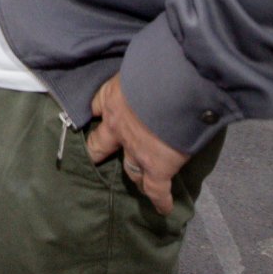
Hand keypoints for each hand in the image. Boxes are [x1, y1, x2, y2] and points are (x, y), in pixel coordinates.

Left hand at [84, 75, 189, 214]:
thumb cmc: (160, 64)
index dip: (95, 115)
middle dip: (100, 152)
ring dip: (134, 175)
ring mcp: (136, 149)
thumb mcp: (140, 64)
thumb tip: (152, 67)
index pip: (94, 108)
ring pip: (131, 169)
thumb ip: (140, 75)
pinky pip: (156, 189)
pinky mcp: (157, 166)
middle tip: (101, 159)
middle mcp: (117, 126)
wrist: (178, 83)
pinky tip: (163, 209)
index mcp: (111, 98)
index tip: (94, 119)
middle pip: (102, 145)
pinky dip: (160, 200)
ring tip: (137, 182)